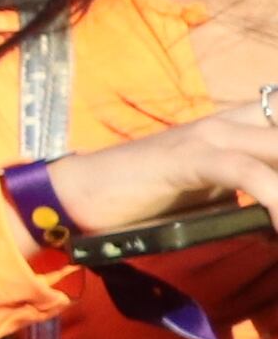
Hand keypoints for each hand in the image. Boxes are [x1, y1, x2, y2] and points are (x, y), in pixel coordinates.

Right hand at [40, 104, 277, 238]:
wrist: (80, 194)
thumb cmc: (141, 198)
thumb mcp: (208, 194)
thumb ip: (246, 193)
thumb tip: (270, 215)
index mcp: (235, 126)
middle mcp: (228, 122)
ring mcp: (209, 137)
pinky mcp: (190, 157)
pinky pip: (248, 172)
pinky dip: (273, 197)